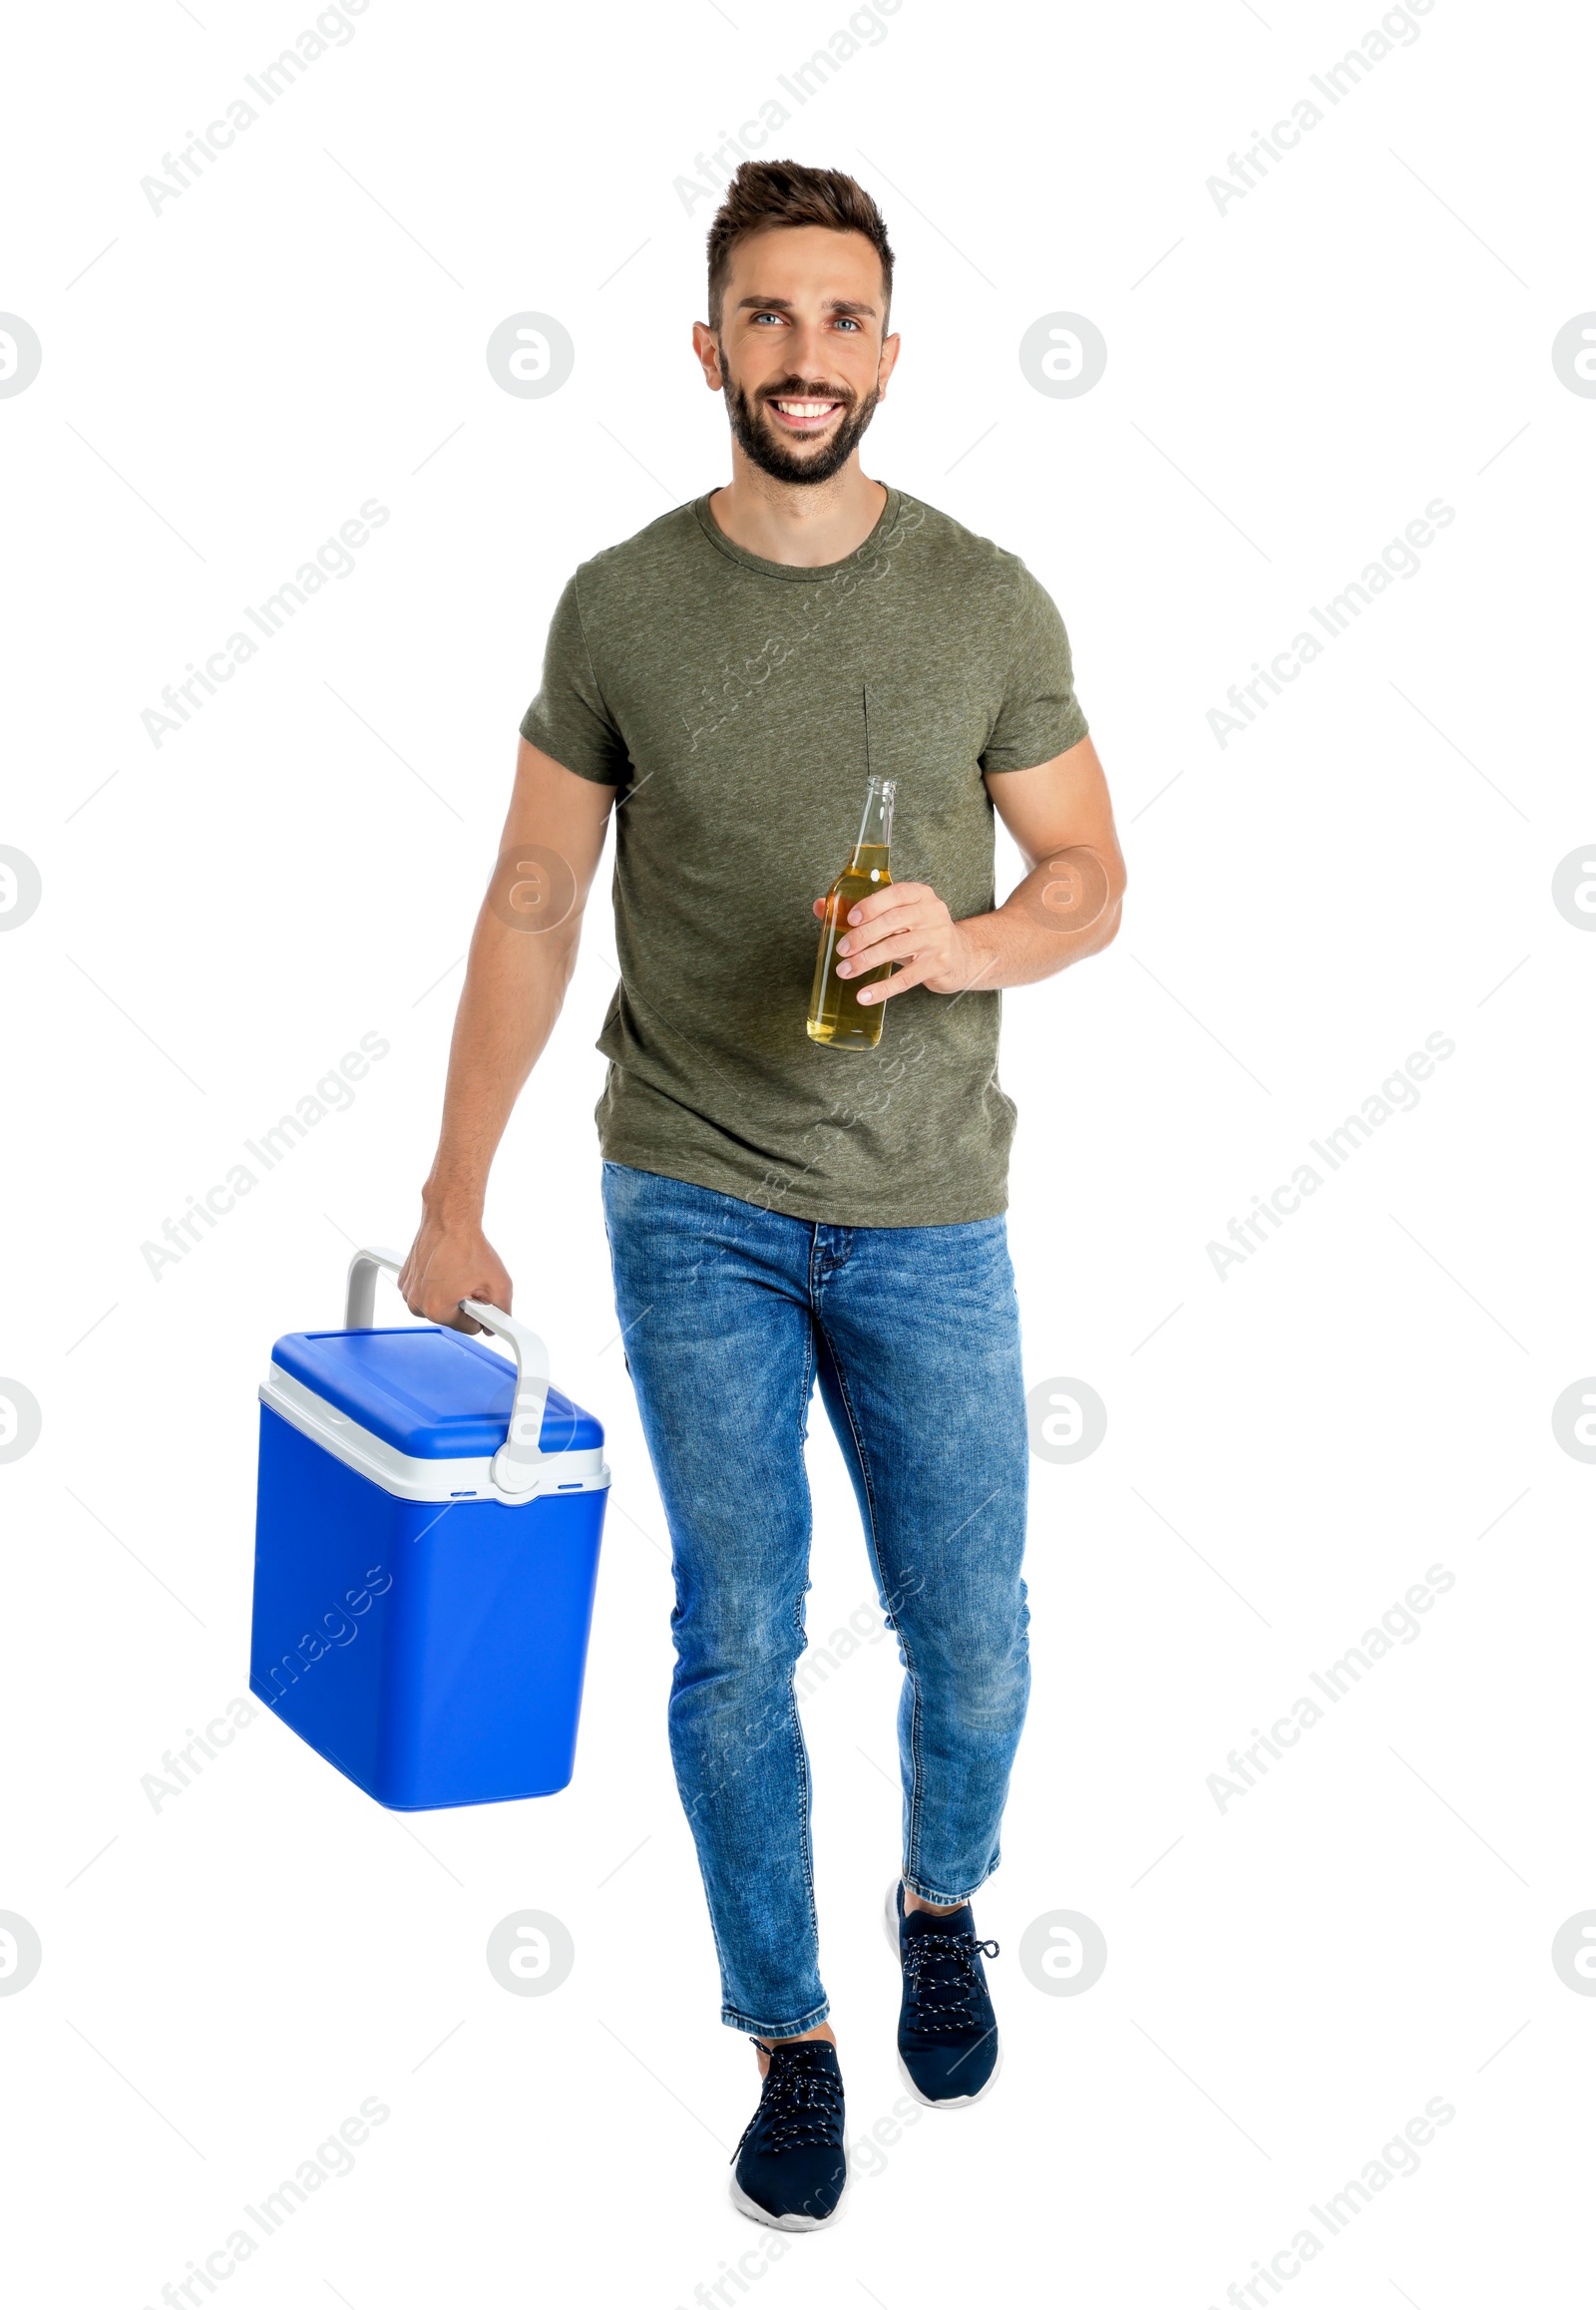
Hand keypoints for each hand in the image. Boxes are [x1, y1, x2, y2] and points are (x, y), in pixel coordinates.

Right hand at [399, 1209, 512, 1333]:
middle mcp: (417, 1304)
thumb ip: (502, 1313)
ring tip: (459, 1272)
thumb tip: (496, 1326)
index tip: (483, 1297)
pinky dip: (437, 1284)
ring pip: (437, 1305)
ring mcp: (408, 1291)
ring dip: (450, 1294)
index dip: (482, 1313)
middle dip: (464, 1302)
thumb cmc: (469, 1247)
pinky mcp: (405, 1279)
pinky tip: (447, 1267)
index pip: (469, 1328)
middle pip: (451, 1318)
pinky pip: (426, 1291)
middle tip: (471, 1280)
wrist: (449, 1220)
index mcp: (437, 1310)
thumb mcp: (500, 1284)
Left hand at [812, 881, 988, 1001]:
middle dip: (863, 936)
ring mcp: (938, 938)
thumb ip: (860, 910)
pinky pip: (907, 978)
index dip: (871, 905)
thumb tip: (820, 906)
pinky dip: (883, 988)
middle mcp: (932, 912)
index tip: (850, 918)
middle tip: (841, 950)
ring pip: (897, 948)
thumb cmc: (919, 932)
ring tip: (845, 970)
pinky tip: (865, 996)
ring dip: (867, 960)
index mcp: (920, 894)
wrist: (960, 954)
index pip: (895, 894)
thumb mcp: (896, 916)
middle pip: (893, 922)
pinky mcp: (939, 964)